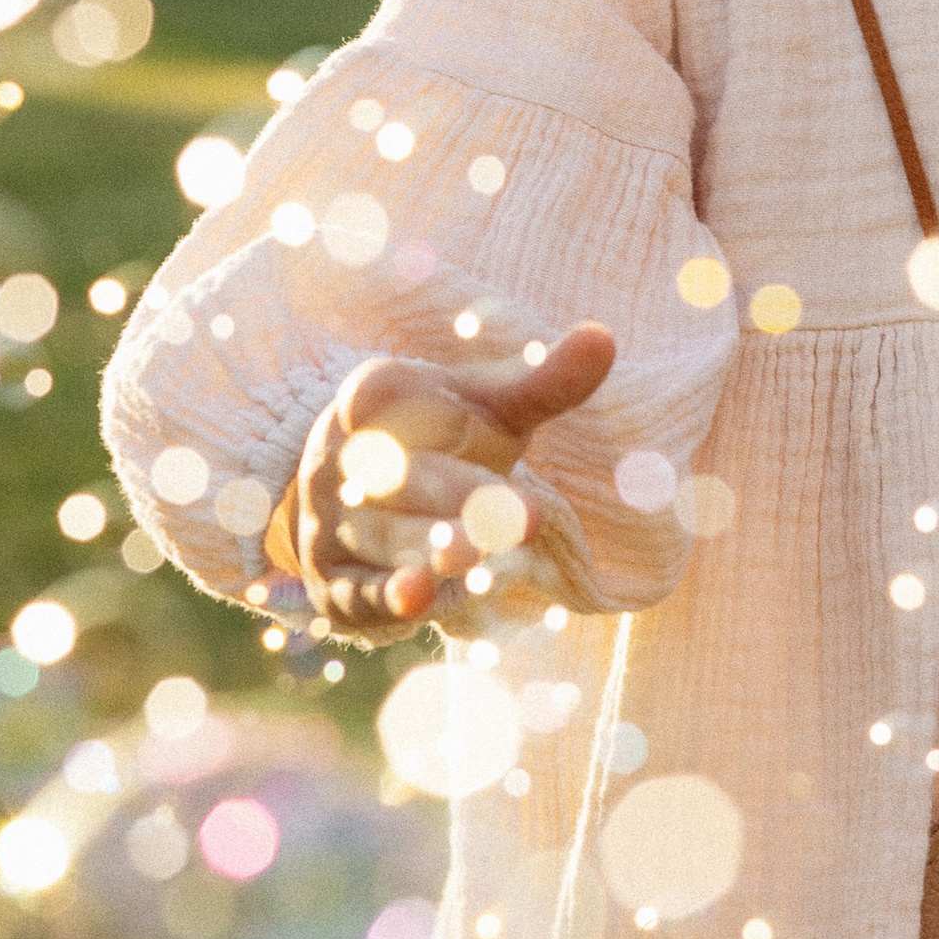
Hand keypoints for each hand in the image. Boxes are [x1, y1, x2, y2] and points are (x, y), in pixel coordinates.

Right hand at [267, 325, 615, 635]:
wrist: (365, 500)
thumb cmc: (443, 441)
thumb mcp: (488, 409)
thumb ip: (543, 383)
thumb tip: (604, 340)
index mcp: (373, 399)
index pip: (378, 396)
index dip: (384, 403)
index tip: (388, 405)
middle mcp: (342, 460)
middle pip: (399, 476)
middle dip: (456, 493)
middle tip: (524, 513)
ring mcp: (333, 524)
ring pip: (386, 536)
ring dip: (431, 545)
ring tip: (476, 552)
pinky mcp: (336, 584)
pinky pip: (362, 591)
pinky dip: (389, 596)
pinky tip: (418, 598)